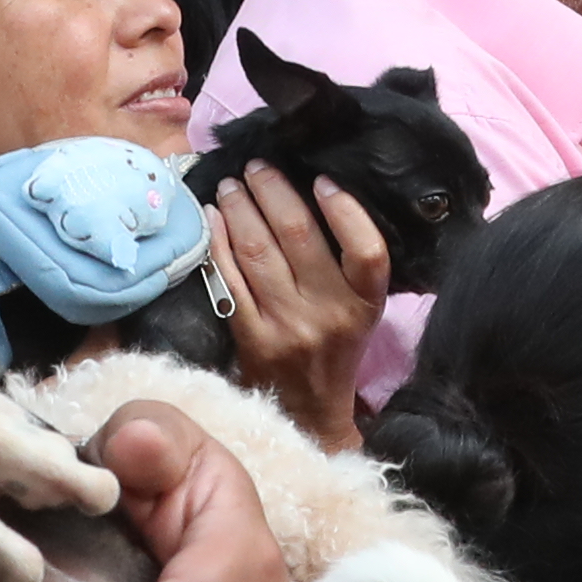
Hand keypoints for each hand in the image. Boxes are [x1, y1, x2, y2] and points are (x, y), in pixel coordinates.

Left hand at [208, 171, 396, 449]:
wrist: (309, 415)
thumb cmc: (338, 350)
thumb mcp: (363, 310)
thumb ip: (348, 264)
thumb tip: (316, 192)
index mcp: (366, 305)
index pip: (366, 251)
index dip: (345, 211)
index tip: (323, 181)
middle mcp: (328, 315)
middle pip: (300, 238)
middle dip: (274, 192)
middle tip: (259, 166)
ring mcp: (286, 326)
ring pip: (259, 252)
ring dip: (241, 209)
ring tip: (233, 184)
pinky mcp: (250, 336)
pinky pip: (230, 280)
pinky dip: (219, 243)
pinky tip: (214, 219)